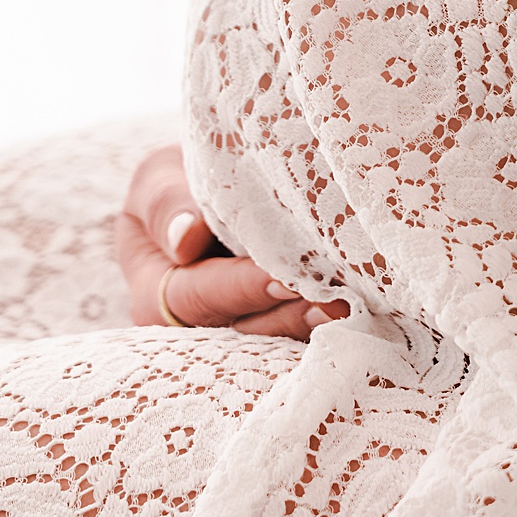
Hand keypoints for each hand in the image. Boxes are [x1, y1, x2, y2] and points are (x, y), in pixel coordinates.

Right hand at [115, 144, 349, 337]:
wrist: (208, 187)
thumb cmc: (176, 183)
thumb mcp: (158, 180)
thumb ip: (166, 203)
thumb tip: (185, 239)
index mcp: (154, 297)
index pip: (199, 296)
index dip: (243, 288)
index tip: (285, 277)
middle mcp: (197, 328)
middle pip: (246, 329)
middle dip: (292, 312)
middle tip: (338, 298)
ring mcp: (241, 329)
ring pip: (278, 336)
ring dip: (317, 318)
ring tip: (355, 302)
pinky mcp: (277, 324)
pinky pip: (300, 329)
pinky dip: (329, 313)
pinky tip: (361, 302)